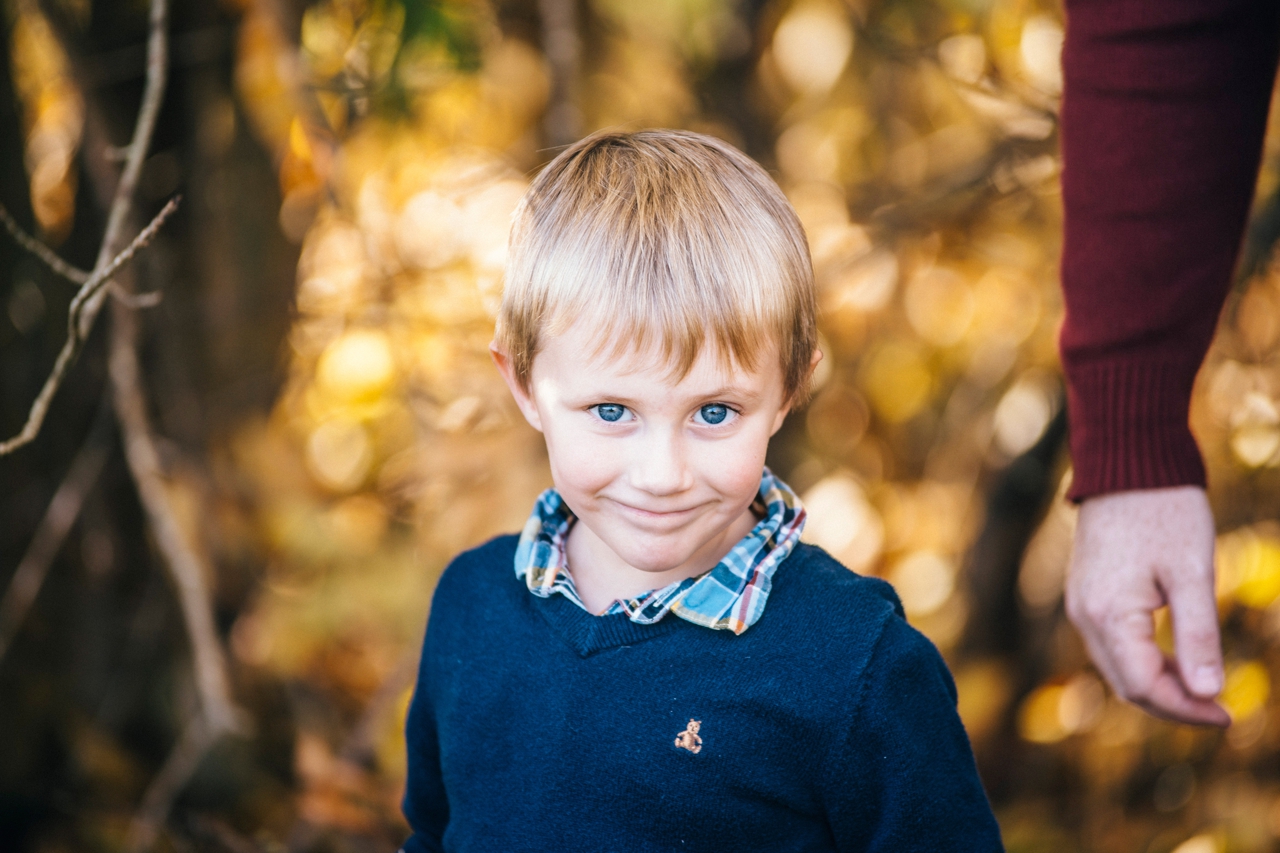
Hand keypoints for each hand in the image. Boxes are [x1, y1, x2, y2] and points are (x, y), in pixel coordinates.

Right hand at [1065, 486, 1229, 725]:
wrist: (1127, 464)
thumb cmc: (1165, 512)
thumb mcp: (1193, 575)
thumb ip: (1198, 636)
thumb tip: (1209, 693)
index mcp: (1108, 615)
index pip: (1143, 686)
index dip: (1186, 710)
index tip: (1228, 715)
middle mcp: (1084, 616)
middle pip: (1126, 684)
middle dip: (1173, 704)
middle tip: (1220, 709)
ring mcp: (1080, 605)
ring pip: (1118, 667)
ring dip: (1159, 684)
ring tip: (1203, 685)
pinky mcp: (1086, 594)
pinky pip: (1112, 645)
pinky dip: (1144, 660)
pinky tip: (1175, 657)